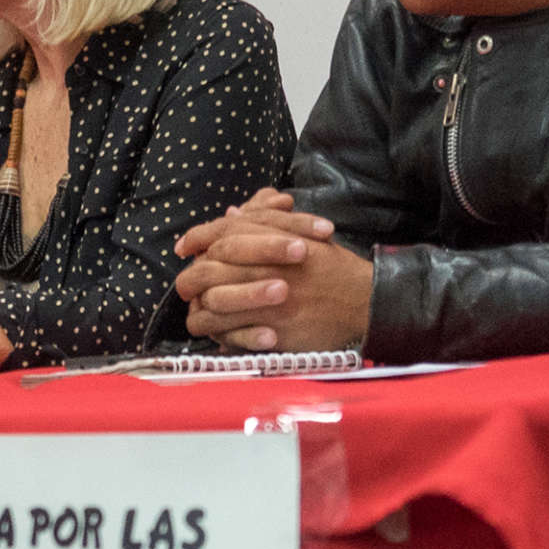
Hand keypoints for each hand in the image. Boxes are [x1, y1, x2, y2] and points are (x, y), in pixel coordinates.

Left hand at [169, 188, 370, 351]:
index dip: (195, 239)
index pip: (220, 233)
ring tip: (203, 311)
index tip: (184, 248)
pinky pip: (229, 334)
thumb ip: (263, 222)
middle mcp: (264, 266)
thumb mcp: (302, 233)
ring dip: (200, 309)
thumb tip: (230, 214)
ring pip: (210, 304)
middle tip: (188, 287)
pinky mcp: (272, 329)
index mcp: (271, 239)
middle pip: (206, 270)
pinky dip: (219, 333)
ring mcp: (266, 300)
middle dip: (190, 279)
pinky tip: (221, 332)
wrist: (365, 300)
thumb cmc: (331, 267)